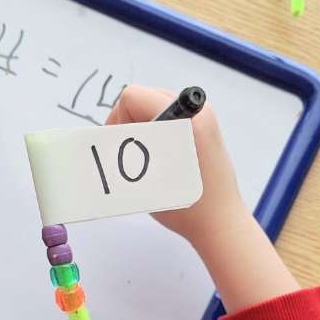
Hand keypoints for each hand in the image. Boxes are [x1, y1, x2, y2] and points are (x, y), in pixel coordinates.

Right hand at [105, 85, 297, 311]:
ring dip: (139, 131)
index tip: (119, 149)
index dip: (117, 121)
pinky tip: (159, 159)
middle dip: (127, 125)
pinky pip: (164, 118)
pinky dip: (153, 134)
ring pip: (151, 108)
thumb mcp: (145, 180)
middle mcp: (196, 109)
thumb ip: (122, 155)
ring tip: (146, 160)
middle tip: (130, 157)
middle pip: (141, 99)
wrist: (220, 221)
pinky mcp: (201, 127)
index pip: (131, 98)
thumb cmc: (184, 205)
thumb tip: (98, 143)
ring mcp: (201, 116)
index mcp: (184, 117)